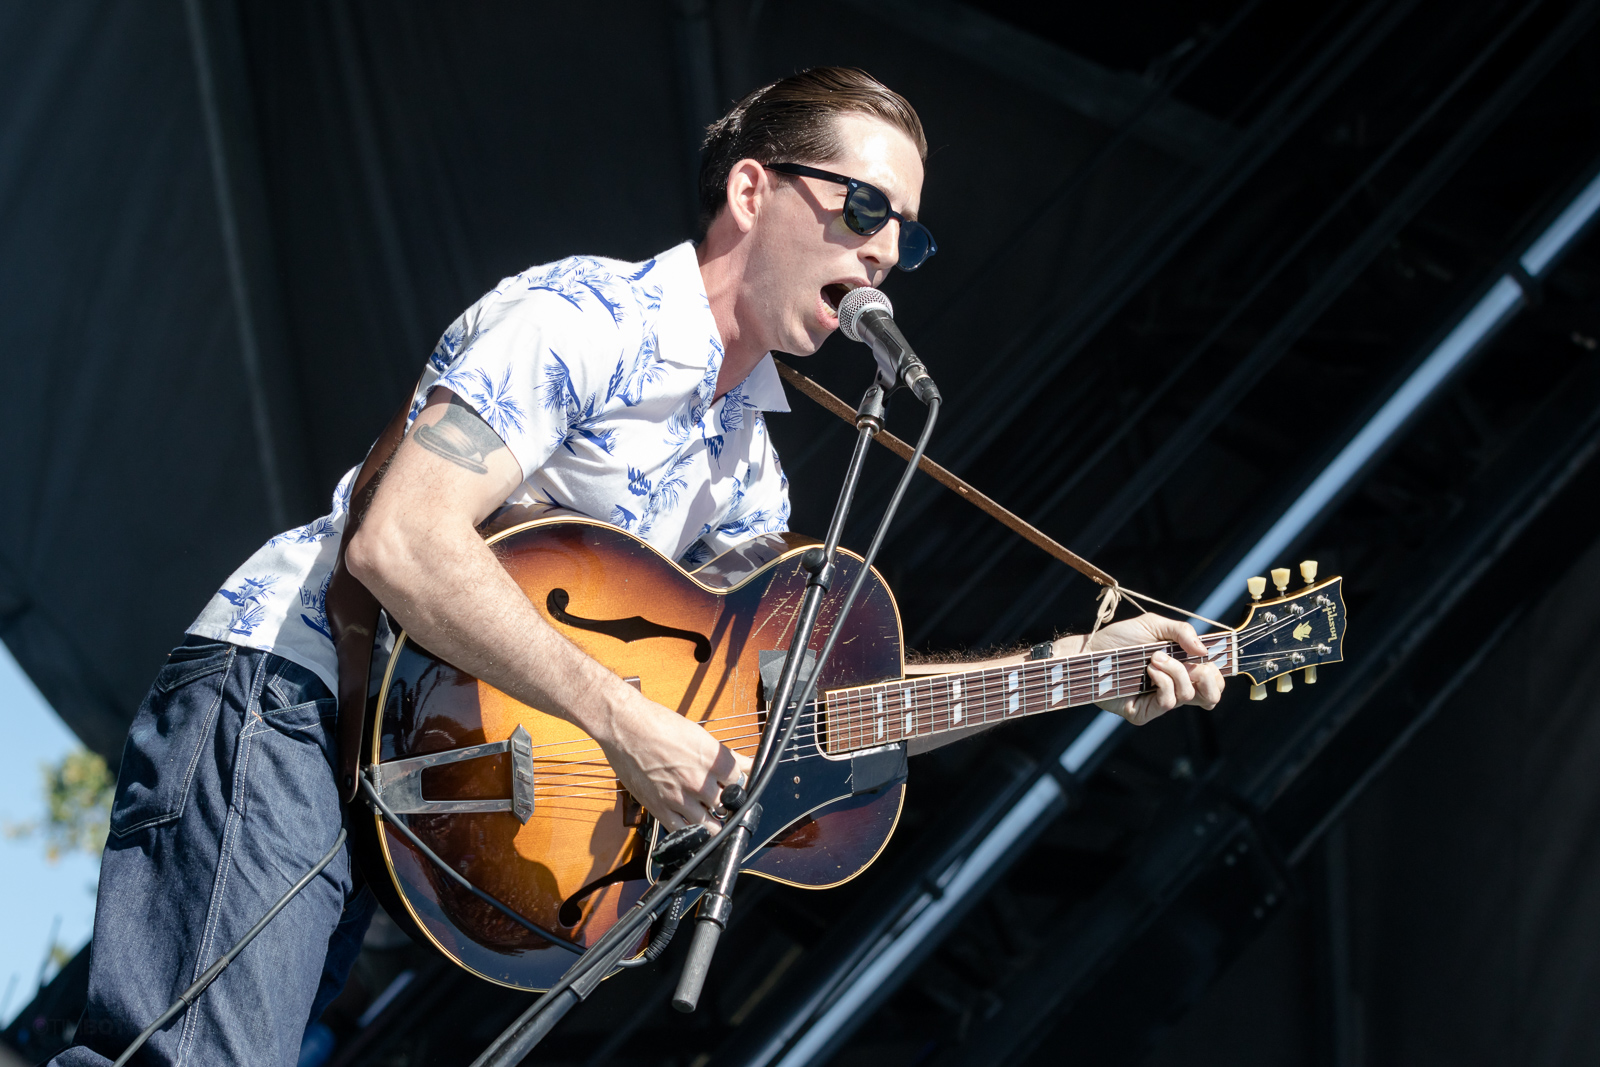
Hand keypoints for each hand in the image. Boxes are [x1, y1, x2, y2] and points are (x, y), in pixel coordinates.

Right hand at [597, 689, 752, 831]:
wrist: (625, 726)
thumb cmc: (658, 723)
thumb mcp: (697, 733)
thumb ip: (721, 754)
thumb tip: (743, 764)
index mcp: (711, 758)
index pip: (740, 780)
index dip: (739, 783)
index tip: (736, 785)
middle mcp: (698, 779)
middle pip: (726, 803)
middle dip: (727, 802)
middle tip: (724, 801)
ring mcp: (679, 796)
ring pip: (709, 822)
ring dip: (714, 821)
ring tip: (713, 818)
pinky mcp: (659, 806)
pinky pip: (682, 830)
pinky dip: (691, 832)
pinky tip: (694, 827)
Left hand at [1083, 612, 1224, 725]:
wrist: (1091, 649)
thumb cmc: (1121, 638)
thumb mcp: (1154, 625)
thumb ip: (1182, 632)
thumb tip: (1205, 651)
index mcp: (1182, 669)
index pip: (1214, 681)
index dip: (1219, 673)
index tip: (1209, 657)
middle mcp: (1174, 687)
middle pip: (1211, 696)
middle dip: (1210, 678)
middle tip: (1193, 662)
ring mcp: (1159, 701)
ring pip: (1189, 696)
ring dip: (1177, 672)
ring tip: (1155, 657)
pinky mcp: (1144, 712)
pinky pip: (1168, 703)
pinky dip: (1164, 682)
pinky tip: (1150, 669)